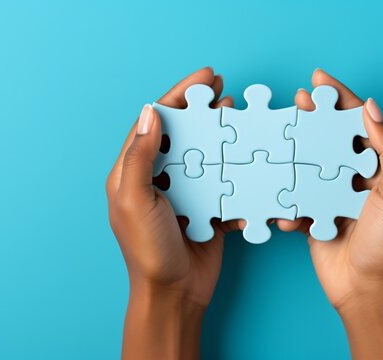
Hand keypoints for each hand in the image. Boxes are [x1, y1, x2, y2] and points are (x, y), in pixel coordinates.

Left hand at [106, 67, 239, 358]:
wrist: (176, 293)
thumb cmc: (149, 250)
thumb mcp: (136, 201)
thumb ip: (140, 158)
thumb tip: (149, 112)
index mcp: (135, 172)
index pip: (155, 122)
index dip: (178, 95)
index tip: (205, 77)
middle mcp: (159, 178)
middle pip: (183, 132)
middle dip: (203, 108)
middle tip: (225, 90)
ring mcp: (185, 191)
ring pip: (205, 152)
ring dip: (221, 133)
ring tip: (237, 115)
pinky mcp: (206, 206)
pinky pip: (221, 179)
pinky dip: (233, 166)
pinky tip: (247, 155)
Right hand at [277, 69, 382, 358]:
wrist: (366, 289)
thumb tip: (372, 107)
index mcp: (382, 168)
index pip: (362, 122)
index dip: (342, 97)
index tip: (320, 79)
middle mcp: (358, 178)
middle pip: (333, 136)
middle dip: (316, 115)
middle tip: (298, 98)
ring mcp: (333, 195)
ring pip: (311, 161)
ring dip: (296, 145)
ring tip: (281, 129)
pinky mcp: (315, 214)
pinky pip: (297, 195)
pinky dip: (287, 189)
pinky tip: (279, 184)